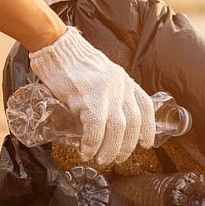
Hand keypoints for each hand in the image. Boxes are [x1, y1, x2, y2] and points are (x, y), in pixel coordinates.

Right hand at [28, 27, 155, 165]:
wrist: (56, 46)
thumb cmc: (73, 63)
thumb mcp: (101, 74)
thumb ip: (109, 92)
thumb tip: (108, 119)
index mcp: (124, 80)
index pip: (145, 106)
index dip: (148, 128)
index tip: (146, 144)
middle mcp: (120, 86)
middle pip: (133, 123)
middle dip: (127, 146)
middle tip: (116, 158)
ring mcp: (105, 92)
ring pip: (117, 129)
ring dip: (110, 149)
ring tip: (101, 159)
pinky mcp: (87, 98)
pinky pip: (96, 128)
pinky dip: (93, 144)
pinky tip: (86, 150)